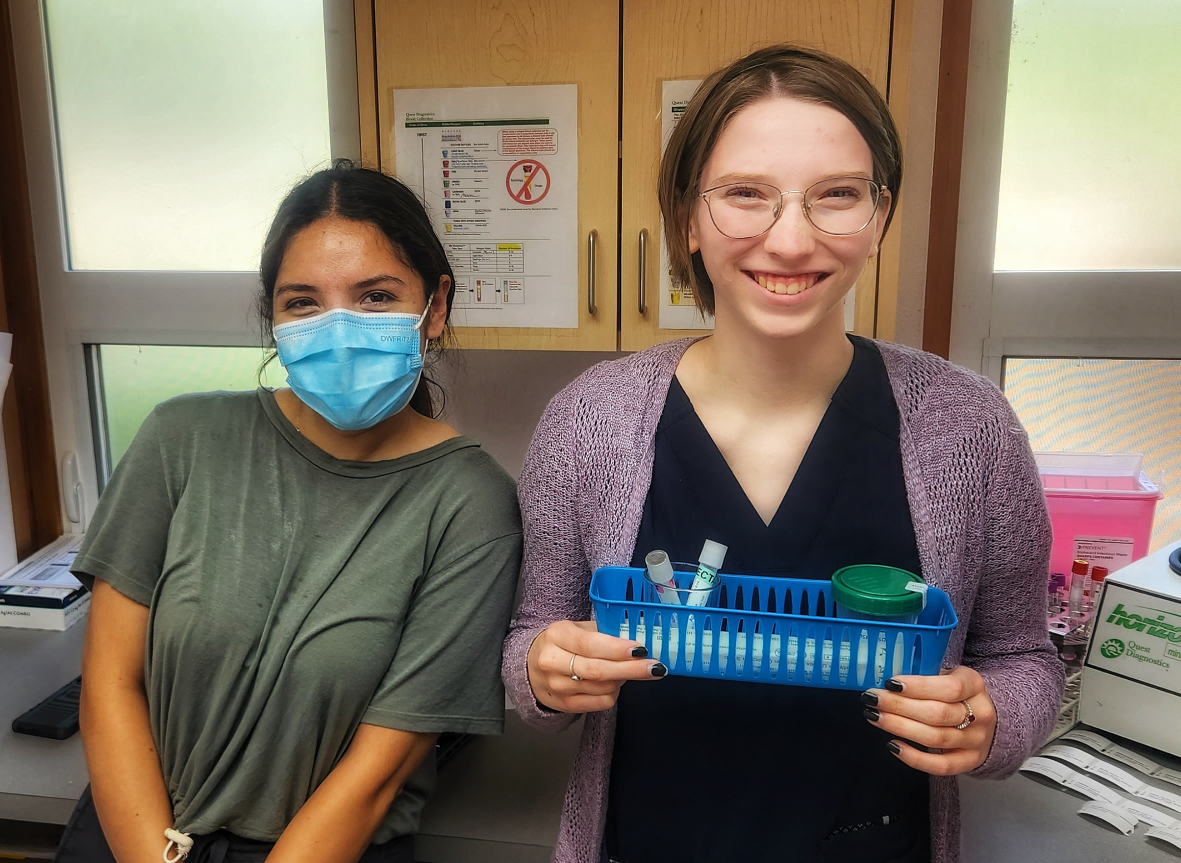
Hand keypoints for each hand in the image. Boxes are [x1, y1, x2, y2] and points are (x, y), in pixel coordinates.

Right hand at [527, 620, 666, 713]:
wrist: (531, 667)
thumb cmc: (562, 643)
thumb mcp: (576, 629)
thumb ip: (603, 633)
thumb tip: (639, 641)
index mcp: (557, 635)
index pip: (590, 644)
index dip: (617, 649)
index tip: (641, 649)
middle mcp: (553, 662)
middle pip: (598, 670)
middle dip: (631, 669)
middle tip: (655, 667)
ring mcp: (557, 687)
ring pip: (602, 687)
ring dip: (624, 679)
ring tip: (632, 669)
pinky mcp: (564, 705)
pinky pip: (600, 703)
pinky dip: (614, 692)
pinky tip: (616, 683)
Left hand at [861, 666, 997, 775]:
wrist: (985, 719)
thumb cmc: (954, 692)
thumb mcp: (946, 674)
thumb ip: (923, 675)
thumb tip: (885, 682)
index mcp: (975, 685)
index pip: (949, 687)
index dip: (918, 687)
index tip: (890, 683)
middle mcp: (981, 714)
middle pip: (938, 714)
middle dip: (900, 707)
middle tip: (873, 700)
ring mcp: (977, 741)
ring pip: (936, 738)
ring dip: (900, 728)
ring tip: (875, 717)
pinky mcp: (969, 762)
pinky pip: (940, 766)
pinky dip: (914, 758)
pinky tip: (892, 745)